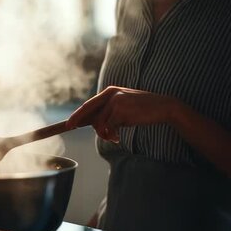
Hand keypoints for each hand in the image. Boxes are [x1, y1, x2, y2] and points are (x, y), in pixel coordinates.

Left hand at [67, 86, 181, 142]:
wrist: (163, 107)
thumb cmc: (141, 110)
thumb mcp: (122, 109)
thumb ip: (108, 113)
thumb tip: (93, 124)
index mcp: (109, 92)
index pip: (88, 104)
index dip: (77, 114)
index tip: (68, 124)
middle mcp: (110, 94)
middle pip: (87, 110)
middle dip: (76, 120)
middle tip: (69, 127)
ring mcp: (115, 101)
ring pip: (99, 123)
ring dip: (103, 134)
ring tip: (114, 138)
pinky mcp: (120, 110)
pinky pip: (108, 127)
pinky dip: (111, 135)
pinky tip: (118, 138)